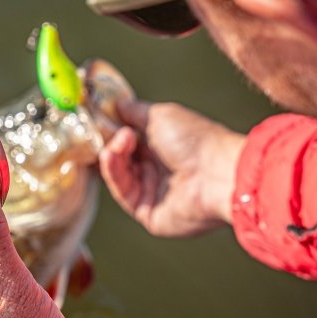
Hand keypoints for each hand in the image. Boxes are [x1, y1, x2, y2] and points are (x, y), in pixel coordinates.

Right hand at [99, 99, 244, 236]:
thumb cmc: (195, 140)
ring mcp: (153, 193)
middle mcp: (158, 171)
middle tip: (107, 129)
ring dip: (113, 155)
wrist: (217, 173)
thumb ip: (135, 111)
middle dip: (111, 142)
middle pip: (121, 159)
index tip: (99, 119)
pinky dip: (114, 173)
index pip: (129, 141)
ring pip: (119, 175)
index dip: (113, 131)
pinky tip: (111, 155)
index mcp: (164, 147)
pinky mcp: (149, 213)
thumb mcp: (160, 115)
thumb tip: (117, 104)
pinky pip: (123, 194)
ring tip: (119, 141)